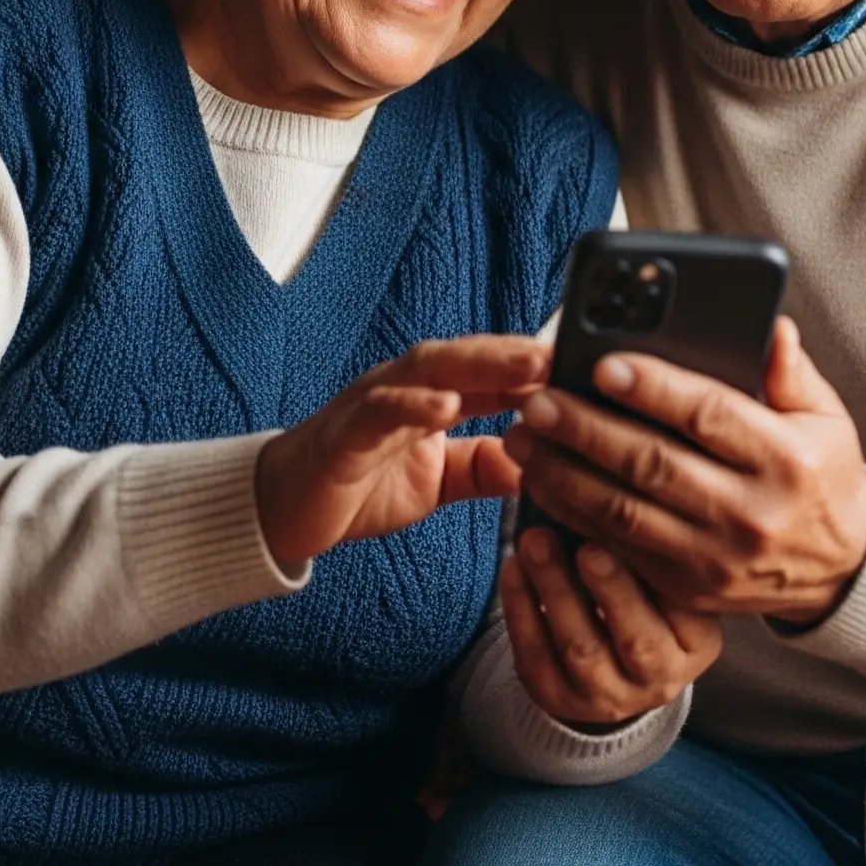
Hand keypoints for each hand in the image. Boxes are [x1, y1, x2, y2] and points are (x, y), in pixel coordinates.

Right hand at [255, 336, 544, 567]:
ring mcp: (373, 404)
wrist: (282, 511)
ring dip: (478, 364)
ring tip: (524, 367)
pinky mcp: (344, 434)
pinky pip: (379, 412)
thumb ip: (485, 468)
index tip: (584, 369)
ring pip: (428, 369)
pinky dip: (413, 404)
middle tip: (564, 354)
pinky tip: (445, 406)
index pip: (491, 373)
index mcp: (432, 397)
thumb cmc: (360, 486)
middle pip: (467, 357)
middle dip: (516, 354)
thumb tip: (541, 464)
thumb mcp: (438, 481)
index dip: (535, 369)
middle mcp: (407, 389)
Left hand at [502, 525, 720, 727]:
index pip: (687, 606)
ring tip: (535, 542)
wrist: (613, 670)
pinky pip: (537, 659)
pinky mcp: (561, 702)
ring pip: (582, 649)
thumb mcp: (665, 582)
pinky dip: (522, 610)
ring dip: (555, 590)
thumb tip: (616, 487)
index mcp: (698, 643)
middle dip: (610, 587)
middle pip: (637, 638)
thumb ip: (651, 549)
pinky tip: (513, 569)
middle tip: (587, 543)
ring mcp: (610, 698)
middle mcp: (661, 677)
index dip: (658, 566)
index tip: (635, 522)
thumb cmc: (643, 602)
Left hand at [509, 318, 865, 623]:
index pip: (709, 415)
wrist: (841, 568)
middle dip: (585, 430)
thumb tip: (770, 327)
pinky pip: (622, 551)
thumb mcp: (825, 417)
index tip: (603, 364)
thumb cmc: (821, 474)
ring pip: (625, 513)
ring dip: (564, 475)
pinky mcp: (691, 589)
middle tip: (538, 400)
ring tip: (524, 440)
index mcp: (785, 459)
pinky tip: (543, 487)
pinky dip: (576, 519)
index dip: (654, 389)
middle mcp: (750, 512)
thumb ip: (790, 373)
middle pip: (652, 464)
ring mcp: (716, 559)